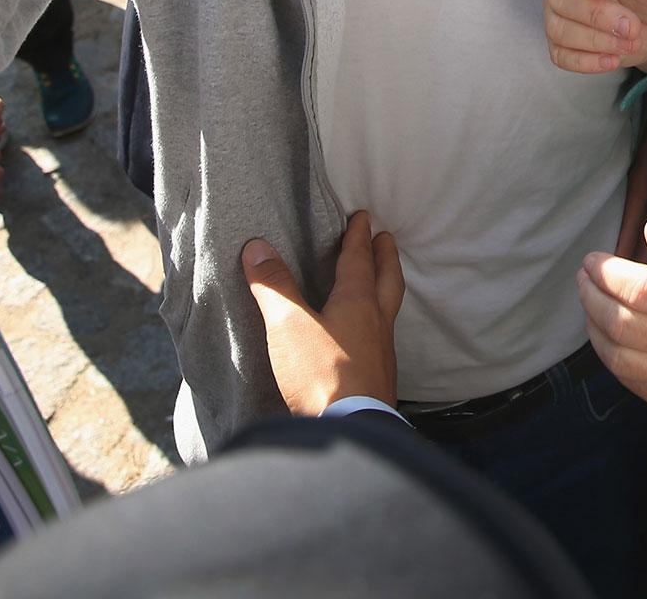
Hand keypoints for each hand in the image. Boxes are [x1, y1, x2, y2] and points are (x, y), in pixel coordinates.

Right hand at [243, 211, 404, 415]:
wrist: (351, 431)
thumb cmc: (321, 374)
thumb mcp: (288, 325)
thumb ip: (274, 286)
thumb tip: (257, 247)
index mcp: (358, 302)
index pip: (359, 259)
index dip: (358, 236)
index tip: (364, 216)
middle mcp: (377, 322)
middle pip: (387, 279)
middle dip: (385, 256)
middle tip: (385, 238)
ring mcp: (382, 352)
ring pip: (389, 309)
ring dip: (385, 289)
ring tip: (379, 283)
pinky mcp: (378, 379)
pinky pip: (382, 338)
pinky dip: (377, 323)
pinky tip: (367, 336)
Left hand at [578, 218, 646, 417]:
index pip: (643, 291)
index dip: (608, 274)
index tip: (593, 260)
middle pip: (624, 323)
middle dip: (592, 296)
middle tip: (584, 277)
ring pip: (619, 356)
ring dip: (594, 326)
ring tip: (590, 302)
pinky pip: (629, 380)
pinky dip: (610, 354)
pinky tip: (606, 332)